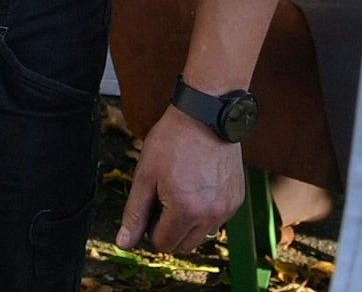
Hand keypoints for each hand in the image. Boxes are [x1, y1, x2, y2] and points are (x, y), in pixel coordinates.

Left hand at [116, 106, 247, 253]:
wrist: (205, 117)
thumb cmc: (172, 141)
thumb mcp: (145, 176)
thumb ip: (135, 213)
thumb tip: (124, 242)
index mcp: (186, 211)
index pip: (164, 244)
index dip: (150, 230)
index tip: (149, 209)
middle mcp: (211, 215)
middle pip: (184, 245)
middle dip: (169, 230)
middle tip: (162, 200)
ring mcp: (228, 208)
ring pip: (202, 235)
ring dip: (188, 224)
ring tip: (179, 193)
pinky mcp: (237, 199)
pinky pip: (218, 220)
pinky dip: (205, 213)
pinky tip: (196, 188)